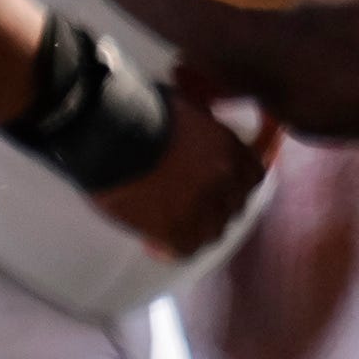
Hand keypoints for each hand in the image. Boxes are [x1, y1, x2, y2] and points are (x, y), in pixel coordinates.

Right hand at [88, 91, 278, 258]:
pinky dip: (170, 249)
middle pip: (233, 206)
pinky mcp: (175, 228)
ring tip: (170, 228)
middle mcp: (225, 179)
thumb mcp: (184, 109)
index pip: (251, 177)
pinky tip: (154, 245)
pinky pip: (185, 250)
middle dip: (213, 209)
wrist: (106, 132)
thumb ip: (202, 126)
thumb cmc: (137, 111)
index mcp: (229, 148)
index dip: (233, 186)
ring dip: (194, 231)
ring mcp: (204, 206)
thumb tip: (199, 129)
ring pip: (213, 232)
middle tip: (188, 208)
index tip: (217, 189)